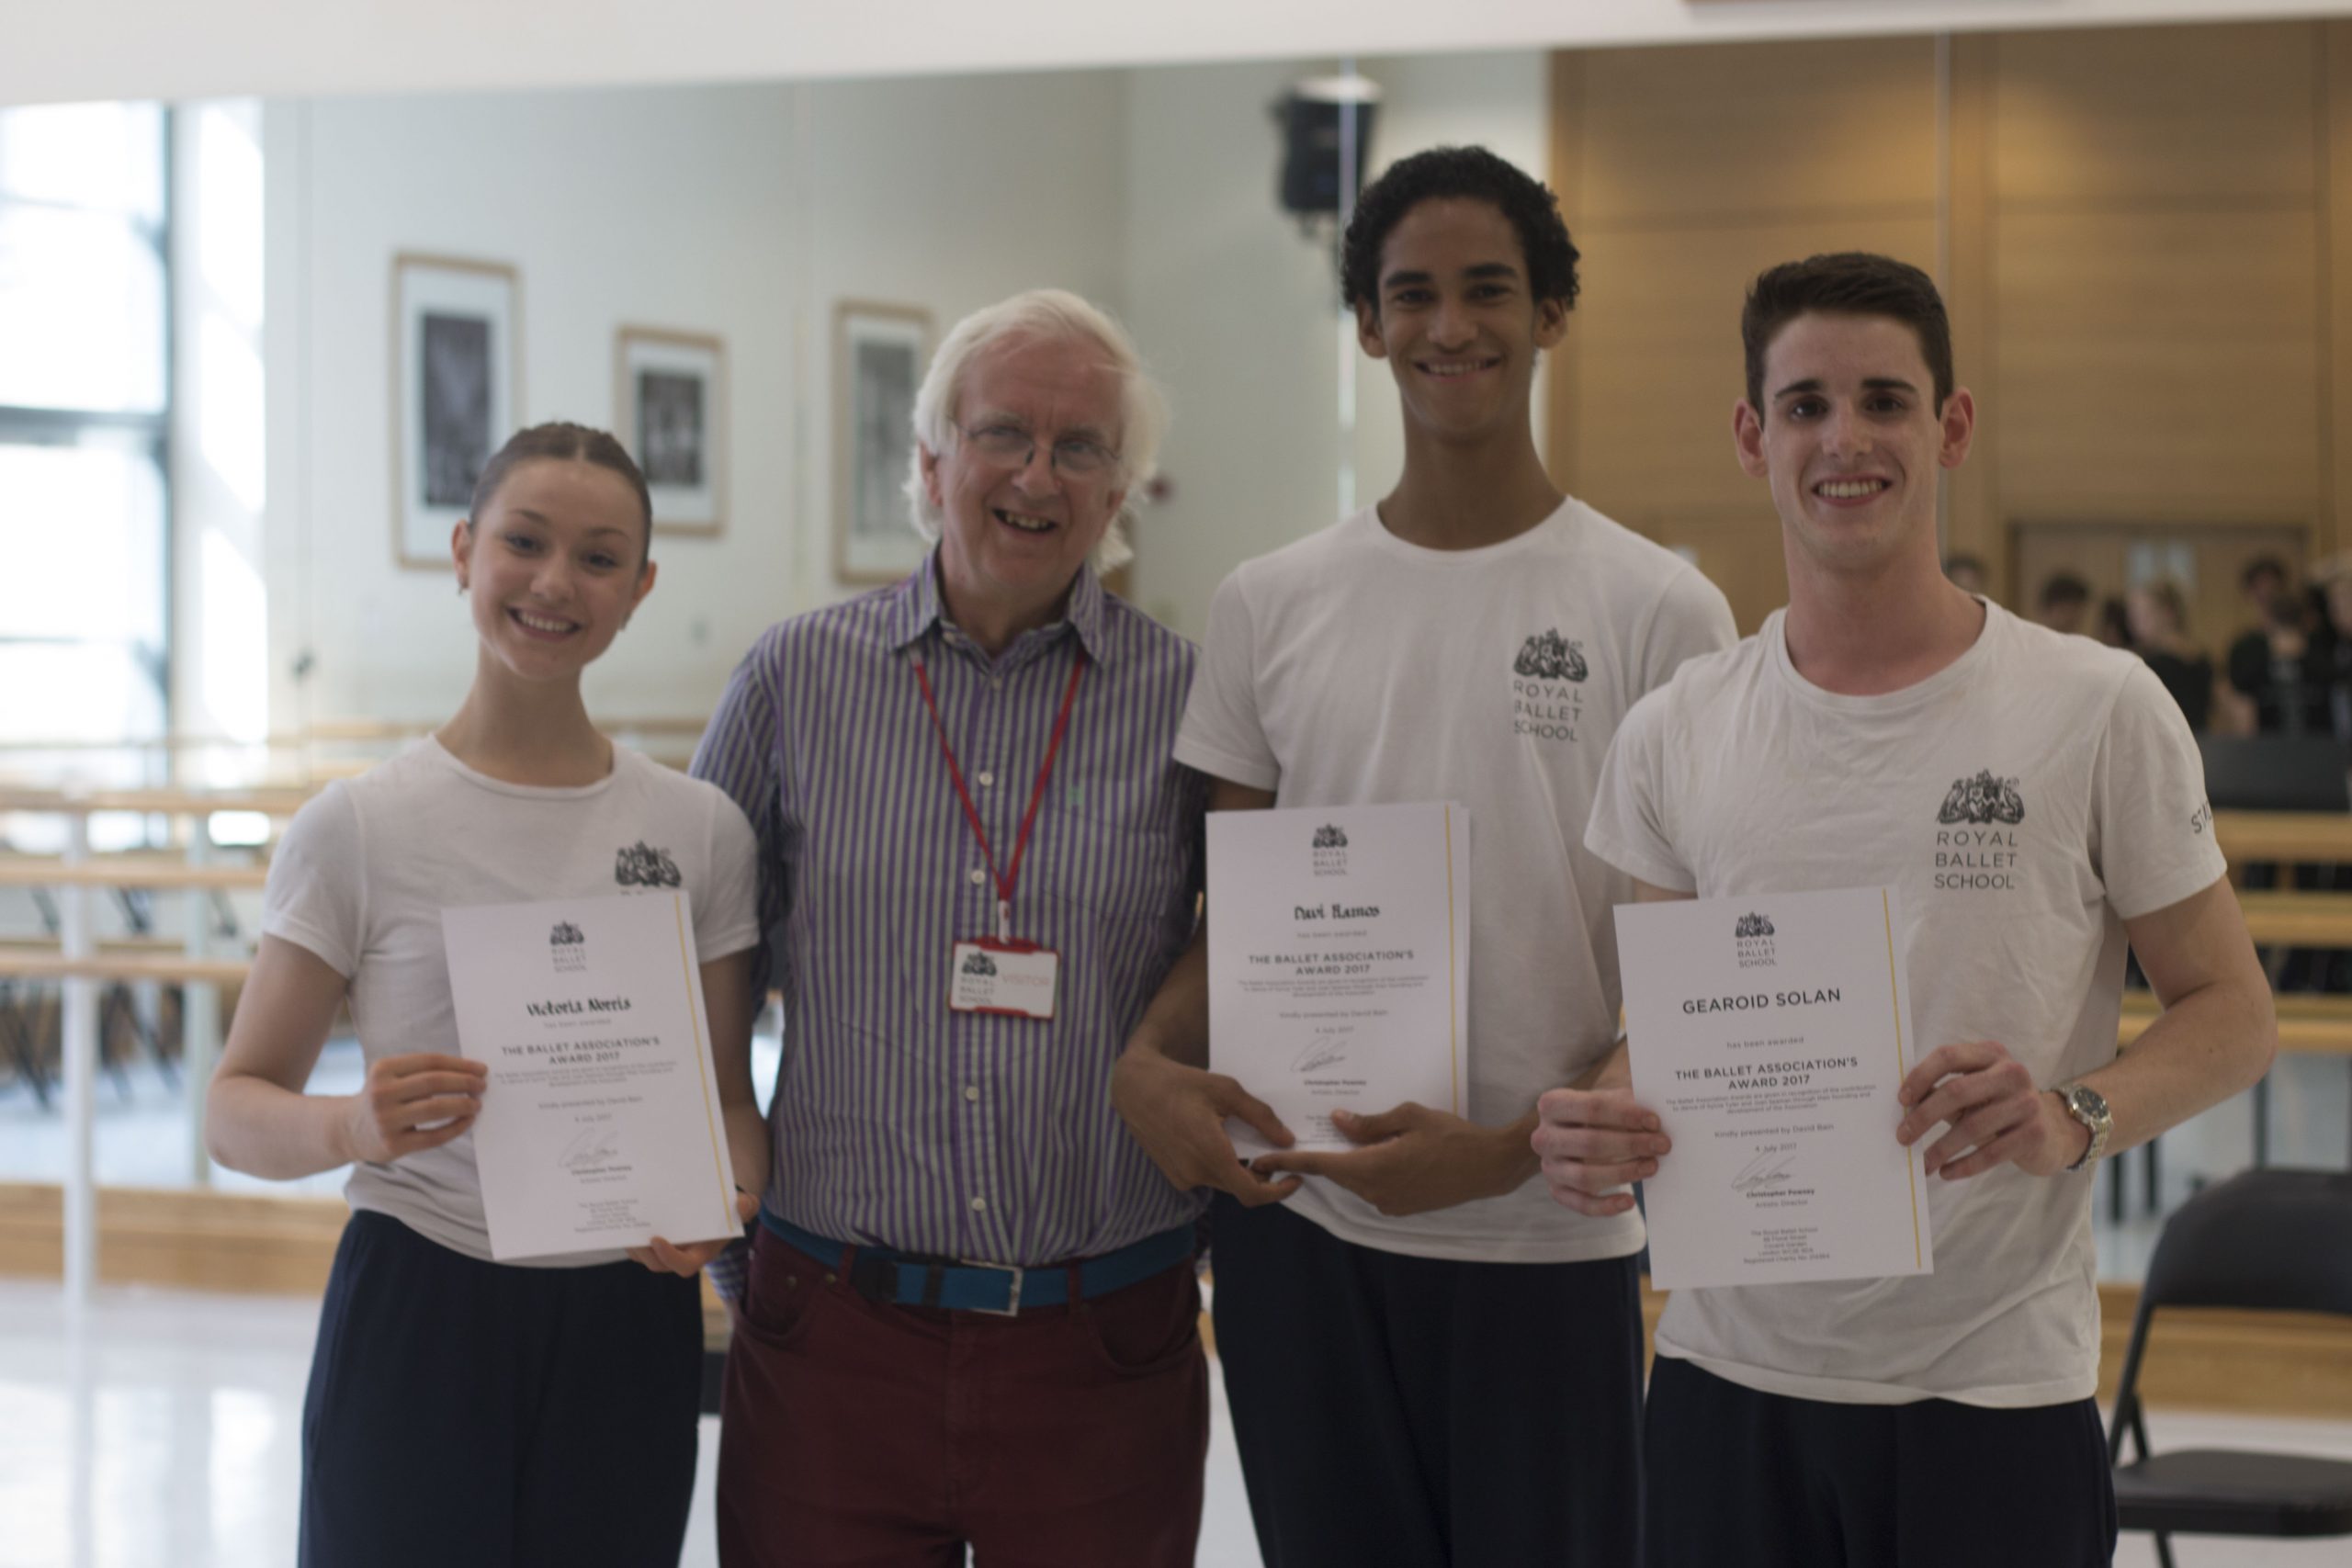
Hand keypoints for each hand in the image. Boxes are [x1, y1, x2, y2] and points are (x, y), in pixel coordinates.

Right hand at [337, 1052, 484, 1164]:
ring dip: (463, 1105)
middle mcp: (381, 1093)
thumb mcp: (392, 1076)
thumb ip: (423, 1072)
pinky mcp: (393, 1144)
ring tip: (477, 1104)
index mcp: (383, 1069)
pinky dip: (456, 1128)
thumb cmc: (383, 1097)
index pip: (430, 1062)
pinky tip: (467, 1121)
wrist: (348, 1129)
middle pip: (434, 1083)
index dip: (460, 1064)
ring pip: (435, 1109)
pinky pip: (433, 1136)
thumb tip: (470, 1072)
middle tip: (482, 1086)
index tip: (481, 1069)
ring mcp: (386, 1120)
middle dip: (464, 1083)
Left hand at [631, 1188, 758, 1275]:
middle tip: (632, 1233)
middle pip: (657, 1264)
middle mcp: (681, 1256)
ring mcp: (665, 1251)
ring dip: (632, 1244)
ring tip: (624, 1225)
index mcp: (701, 1253)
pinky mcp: (653, 1243)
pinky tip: (624, 1218)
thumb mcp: (743, 1206)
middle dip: (643, 1251)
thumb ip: (746, 1207)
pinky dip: (629, 1235)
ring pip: (643, 1256)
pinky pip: (638, 1245)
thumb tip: (742, 1204)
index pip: (683, 1266)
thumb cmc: (728, 1209)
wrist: (715, 1208)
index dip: (669, 1257)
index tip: (656, 1240)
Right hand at [1111, 1044, 1301, 1205]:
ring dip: (1240, 1168)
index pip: (1252, 1192)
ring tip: (1244, 1138)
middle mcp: (1195, 1172)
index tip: (1295, 1178)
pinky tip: (1219, 1139)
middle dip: (1262, 1174)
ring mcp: (1182, 1177)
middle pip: (1241, 1186)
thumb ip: (1261, 1117)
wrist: (1135, 1088)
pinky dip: (1220, 1164)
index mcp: (1211, 1153)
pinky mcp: (1174, 1175)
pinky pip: (1207, 1176)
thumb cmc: (1182, 1083)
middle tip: (1274, 1149)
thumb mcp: (1227, 1090)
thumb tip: (1287, 1140)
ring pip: (1224, 1181)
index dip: (1278, 1192)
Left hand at [1250, 1102, 1534, 1217]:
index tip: (1260, 1162)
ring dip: (1348, 1163)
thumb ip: (1369, 1123)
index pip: (1321, 1165)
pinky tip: (1378, 1152)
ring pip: (1355, 1180)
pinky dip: (1367, 1171)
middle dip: (1318, 1158)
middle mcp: (1376, 1191)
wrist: (1489, 1167)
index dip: (1287, 1163)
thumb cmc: (1452, 1135)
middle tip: (1298, 1140)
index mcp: (1373, 1167)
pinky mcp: (1402, 1208)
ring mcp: (1389, 1203)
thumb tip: (1337, 1121)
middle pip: (1336, 1173)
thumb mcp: (1409, 1116)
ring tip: (1350, 1139)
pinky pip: (1373, 1187)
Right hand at [1532, 1087, 1667, 1216]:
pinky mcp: (1558, 1191)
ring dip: (1623, 1173)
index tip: (1654, 1121)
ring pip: (1585, 1177)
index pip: (1590, 1108)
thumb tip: (1656, 1121)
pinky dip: (1606, 1206)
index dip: (1625, 1115)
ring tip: (1652, 1166)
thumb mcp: (1612, 1098)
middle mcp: (1543, 1136)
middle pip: (1589, 1143)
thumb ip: (1630, 1103)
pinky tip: (1630, 1201)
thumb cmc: (1604, 1112)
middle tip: (1663, 1145)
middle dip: (1631, 1145)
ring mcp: (1548, 1166)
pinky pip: (1581, 1204)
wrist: (1585, 1128)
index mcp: (1552, 1104)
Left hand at [1897, 1041, 2087, 1179]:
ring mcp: (2027, 1102)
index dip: (1921, 1076)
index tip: (1901, 1100)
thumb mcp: (1972, 1091)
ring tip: (1923, 1163)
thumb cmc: (1997, 1107)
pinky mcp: (2034, 1133)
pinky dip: (1964, 1164)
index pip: (1948, 1056)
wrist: (2052, 1130)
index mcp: (1990, 1054)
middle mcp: (2011, 1073)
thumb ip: (1941, 1090)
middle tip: (1903, 1137)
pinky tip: (1946, 1172)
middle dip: (1924, 1116)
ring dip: (1941, 1148)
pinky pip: (1992, 1152)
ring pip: (1972, 1126)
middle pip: (1957, 1091)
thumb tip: (1903, 1103)